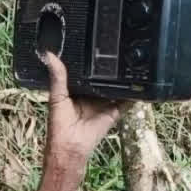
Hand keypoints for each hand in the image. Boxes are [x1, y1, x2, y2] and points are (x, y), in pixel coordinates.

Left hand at [41, 51, 125, 167]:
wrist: (70, 147)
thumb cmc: (59, 124)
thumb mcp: (57, 96)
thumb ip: (57, 77)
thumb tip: (49, 55)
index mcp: (77, 90)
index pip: (86, 73)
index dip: (90, 62)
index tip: (96, 44)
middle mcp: (92, 96)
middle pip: (103, 79)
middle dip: (109, 69)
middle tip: (118, 48)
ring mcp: (104, 104)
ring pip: (116, 88)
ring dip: (123, 80)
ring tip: (131, 60)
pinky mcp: (114, 112)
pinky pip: (126, 102)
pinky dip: (134, 94)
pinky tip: (141, 83)